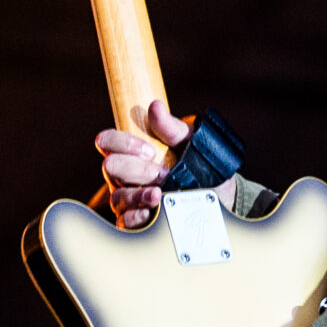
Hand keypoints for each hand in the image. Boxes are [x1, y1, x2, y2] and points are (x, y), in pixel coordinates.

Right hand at [94, 98, 192, 229]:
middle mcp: (125, 175)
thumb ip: (171, 128)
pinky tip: (150, 213)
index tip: (150, 150)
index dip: (122, 143)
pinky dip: (135, 216)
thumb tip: (155, 106)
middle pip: (111, 167)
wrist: (218, 196)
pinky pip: (124, 221)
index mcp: (132, 152)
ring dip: (137, 194)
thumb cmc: (198, 165)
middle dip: (136, 169)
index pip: (107, 141)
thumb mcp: (190, 143)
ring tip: (159, 194)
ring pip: (117, 196)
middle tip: (161, 173)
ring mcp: (128, 198)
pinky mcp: (136, 219)